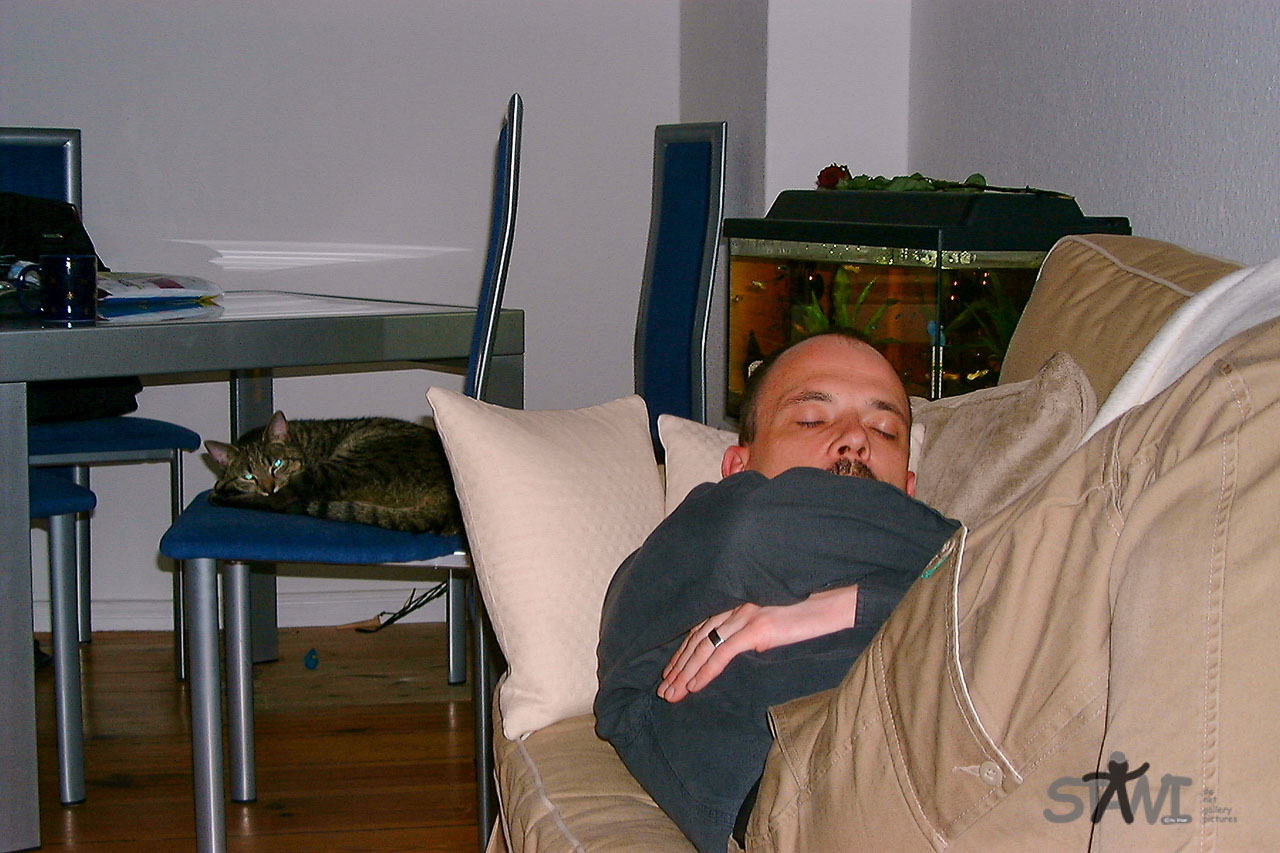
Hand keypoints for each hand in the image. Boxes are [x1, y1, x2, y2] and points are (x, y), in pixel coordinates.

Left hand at [657, 585, 858, 702]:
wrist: (833, 605)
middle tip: (664, 689)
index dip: (684, 652)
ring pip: (704, 647)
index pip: (701, 630)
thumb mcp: (774, 626)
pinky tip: (693, 686)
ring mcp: (745, 616)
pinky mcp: (757, 628)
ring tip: (671, 693)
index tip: (670, 672)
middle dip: (678, 666)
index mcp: (738, 604)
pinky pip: (723, 653)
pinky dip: (705, 671)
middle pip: (697, 639)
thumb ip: (752, 635)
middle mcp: (736, 607)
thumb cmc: (808, 618)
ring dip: (685, 672)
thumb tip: (736, 655)